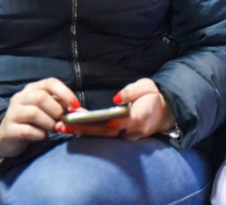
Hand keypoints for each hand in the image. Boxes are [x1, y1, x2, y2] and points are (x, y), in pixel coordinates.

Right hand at [0, 77, 78, 157]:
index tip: (76, 106)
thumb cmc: (33, 122)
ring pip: (33, 112)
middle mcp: (21, 97)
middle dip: (56, 110)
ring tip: (54, 129)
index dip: (65, 93)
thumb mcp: (48, 111)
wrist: (7, 137)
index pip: (50, 83)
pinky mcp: (9, 129)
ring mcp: (12, 113)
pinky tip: (44, 136)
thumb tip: (84, 113)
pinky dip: (40, 134)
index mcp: (33, 89)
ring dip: (49, 122)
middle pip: (41, 97)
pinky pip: (26, 130)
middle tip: (62, 121)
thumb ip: (64, 109)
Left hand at [55, 78, 175, 140]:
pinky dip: (88, 133)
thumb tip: (116, 98)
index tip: (100, 121)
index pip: (127, 120)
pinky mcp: (121, 139)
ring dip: (83, 133)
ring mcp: (127, 137)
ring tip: (63, 126)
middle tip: (67, 124)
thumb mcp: (147, 86)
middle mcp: (134, 130)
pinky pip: (104, 138)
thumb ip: (132, 91)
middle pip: (108, 132)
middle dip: (87, 129)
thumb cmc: (152, 96)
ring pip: (104, 137)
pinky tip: (72, 128)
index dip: (114, 122)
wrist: (162, 112)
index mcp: (142, 115)